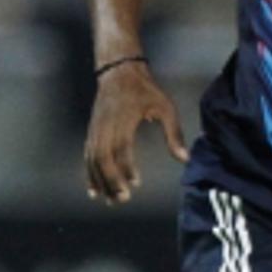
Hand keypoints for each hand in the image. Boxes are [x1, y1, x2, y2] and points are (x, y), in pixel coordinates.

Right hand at [84, 61, 187, 203]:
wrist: (118, 70)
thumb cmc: (145, 89)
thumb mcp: (165, 107)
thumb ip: (174, 134)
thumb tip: (184, 158)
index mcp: (123, 119)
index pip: (121, 148)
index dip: (126, 168)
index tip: (136, 183)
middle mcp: (105, 126)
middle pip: (103, 158)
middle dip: (111, 180)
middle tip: (123, 199)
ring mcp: (95, 129)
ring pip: (93, 160)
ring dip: (100, 182)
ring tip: (110, 200)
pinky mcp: (91, 131)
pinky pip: (87, 156)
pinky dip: (89, 174)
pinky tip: (94, 190)